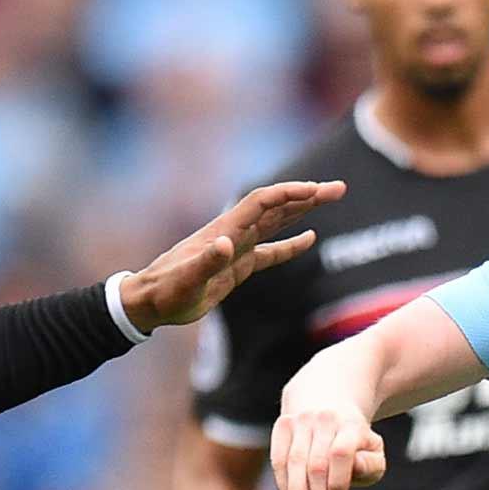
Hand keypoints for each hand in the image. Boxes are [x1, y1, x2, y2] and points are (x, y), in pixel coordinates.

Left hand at [120, 181, 344, 330]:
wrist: (149, 301)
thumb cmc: (165, 292)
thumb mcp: (185, 281)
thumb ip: (207, 262)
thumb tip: (228, 243)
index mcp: (224, 231)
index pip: (262, 203)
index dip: (289, 194)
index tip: (316, 190)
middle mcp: (233, 233)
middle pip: (276, 206)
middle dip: (307, 195)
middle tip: (339, 188)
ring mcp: (236, 248)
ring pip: (276, 222)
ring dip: (302, 210)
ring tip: (329, 198)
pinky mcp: (237, 265)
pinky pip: (270, 250)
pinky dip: (291, 244)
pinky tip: (309, 238)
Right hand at [270, 392, 386, 489]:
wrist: (329, 396)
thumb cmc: (355, 438)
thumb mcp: (374, 450)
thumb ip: (370, 465)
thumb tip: (352, 471)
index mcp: (350, 424)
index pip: (341, 454)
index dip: (339, 481)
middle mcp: (324, 419)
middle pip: (316, 464)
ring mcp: (301, 420)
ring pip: (294, 462)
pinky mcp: (283, 424)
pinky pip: (278, 458)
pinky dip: (283, 482)